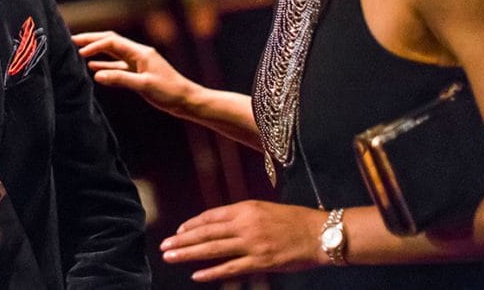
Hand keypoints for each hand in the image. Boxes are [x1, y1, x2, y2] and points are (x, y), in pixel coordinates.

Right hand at [72, 31, 198, 117]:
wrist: (186, 100)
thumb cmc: (169, 92)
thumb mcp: (144, 86)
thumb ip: (120, 79)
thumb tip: (96, 74)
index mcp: (140, 52)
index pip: (113, 42)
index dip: (95, 45)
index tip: (80, 52)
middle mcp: (138, 54)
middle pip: (111, 41)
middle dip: (92, 39)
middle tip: (71, 40)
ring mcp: (138, 62)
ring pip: (112, 52)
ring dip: (96, 50)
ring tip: (77, 49)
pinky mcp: (138, 72)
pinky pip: (117, 64)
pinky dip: (104, 63)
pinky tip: (93, 66)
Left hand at [159, 200, 327, 281]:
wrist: (319, 233)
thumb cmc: (294, 220)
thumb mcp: (264, 209)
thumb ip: (241, 215)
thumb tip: (219, 224)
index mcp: (245, 208)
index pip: (211, 216)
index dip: (192, 224)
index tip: (178, 231)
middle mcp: (245, 224)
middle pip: (206, 233)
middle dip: (182, 240)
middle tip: (164, 246)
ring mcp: (252, 244)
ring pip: (213, 250)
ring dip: (189, 254)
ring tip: (171, 257)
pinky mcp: (260, 262)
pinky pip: (231, 269)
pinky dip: (212, 272)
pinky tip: (197, 275)